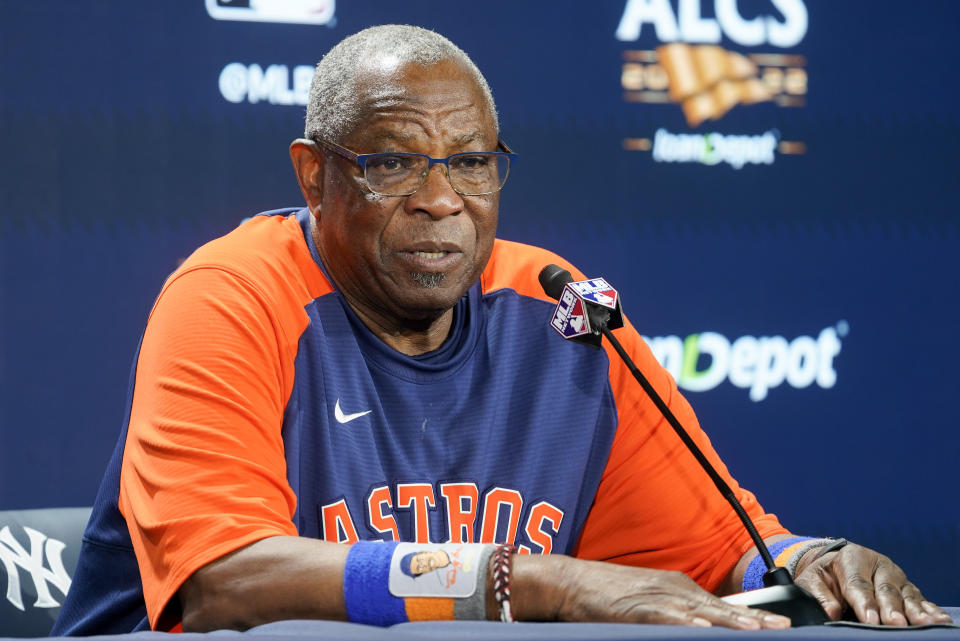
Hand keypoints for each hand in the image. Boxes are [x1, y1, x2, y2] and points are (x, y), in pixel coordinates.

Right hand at [512, 556, 790, 628]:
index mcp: (677, 588)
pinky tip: (704, 628)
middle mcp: (672, 589)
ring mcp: (654, 597)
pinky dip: (686, 622)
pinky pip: (664, 617)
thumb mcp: (647, 600)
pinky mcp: (633, 608)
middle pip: (720, 609)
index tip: (780, 627)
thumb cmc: (604, 594)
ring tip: (757, 631)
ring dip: (729, 623)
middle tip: (783, 629)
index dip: (753, 618)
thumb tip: (705, 626)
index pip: (723, 607)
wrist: (567, 580)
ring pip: (700, 612)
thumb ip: (676, 612)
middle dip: (753, 621)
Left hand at [794, 543, 952, 625]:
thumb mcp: (813, 580)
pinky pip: (920, 600)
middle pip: (885, 589)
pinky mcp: (908, 589)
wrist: (838, 565)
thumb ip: (820, 595)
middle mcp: (879, 565)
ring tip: (922, 624)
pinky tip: (937, 620)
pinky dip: (929, 610)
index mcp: (853, 558)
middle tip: (895, 624)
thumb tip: (831, 613)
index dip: (865, 603)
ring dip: (915, 611)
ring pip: (906, 595)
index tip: (869, 620)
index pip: (858, 584)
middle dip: (891, 608)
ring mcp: (896, 577)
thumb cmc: (825, 575)